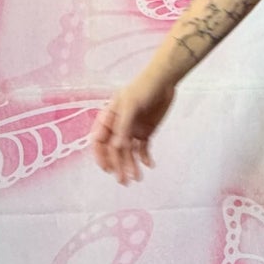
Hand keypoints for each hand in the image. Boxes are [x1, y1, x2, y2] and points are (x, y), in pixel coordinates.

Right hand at [89, 70, 175, 185]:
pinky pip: (142, 149)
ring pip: (128, 152)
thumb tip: (117, 147)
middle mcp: (118, 127)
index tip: (107, 169)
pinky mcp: (145, 132)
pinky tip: (149, 165)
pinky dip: (145, 158)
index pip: (99, 141)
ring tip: (137, 178)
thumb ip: (123, 127)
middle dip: (118, 166)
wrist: (163, 81)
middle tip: (123, 181)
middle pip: (114, 150)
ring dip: (131, 166)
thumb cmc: (143, 88)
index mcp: (108, 118)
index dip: (101, 156)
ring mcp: (131, 130)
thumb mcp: (131, 105)